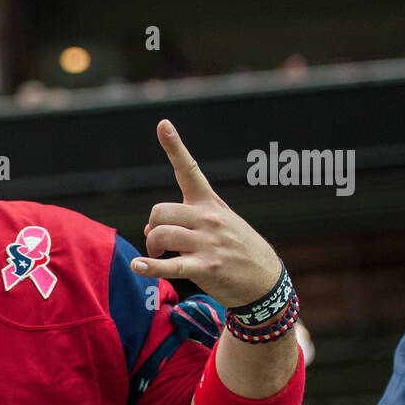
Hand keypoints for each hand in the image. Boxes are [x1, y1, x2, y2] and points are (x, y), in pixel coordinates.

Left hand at [132, 120, 282, 308]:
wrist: (265, 281)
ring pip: (160, 234)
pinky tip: (138, 266)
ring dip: (152, 247)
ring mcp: (207, 243)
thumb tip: (149, 230)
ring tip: (159, 257)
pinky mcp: (205, 268)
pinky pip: (170, 265)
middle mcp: (208, 219)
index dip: (175, 146)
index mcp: (210, 204)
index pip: (189, 170)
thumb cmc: (236, 250)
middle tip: (159, 243)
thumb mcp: (215, 226)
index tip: (163, 123)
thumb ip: (182, 222)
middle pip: (159, 211)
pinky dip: (150, 267)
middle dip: (152, 227)